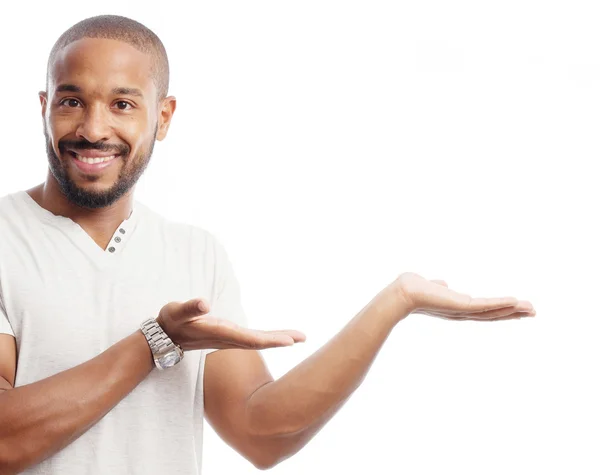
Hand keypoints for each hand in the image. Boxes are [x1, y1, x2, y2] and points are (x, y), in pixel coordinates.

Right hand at [155, 298, 305, 350]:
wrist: (164, 337)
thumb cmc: (172, 320)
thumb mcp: (178, 311)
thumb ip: (190, 308)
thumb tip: (204, 303)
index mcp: (220, 333)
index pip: (251, 339)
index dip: (271, 339)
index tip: (289, 340)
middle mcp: (228, 338)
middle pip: (259, 341)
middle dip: (281, 339)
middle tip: (303, 337)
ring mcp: (229, 338)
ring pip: (258, 340)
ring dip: (278, 338)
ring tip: (298, 338)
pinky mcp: (228, 335)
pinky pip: (253, 338)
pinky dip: (268, 337)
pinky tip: (278, 337)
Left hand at [393, 272, 535, 321]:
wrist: (403, 293)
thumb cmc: (412, 288)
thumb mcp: (430, 286)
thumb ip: (439, 287)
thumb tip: (442, 284)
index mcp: (456, 307)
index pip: (482, 310)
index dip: (499, 310)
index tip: (515, 307)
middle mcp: (461, 312)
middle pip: (492, 314)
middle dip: (512, 313)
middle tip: (532, 312)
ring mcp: (462, 310)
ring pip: (492, 312)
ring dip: (513, 309)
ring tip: (531, 309)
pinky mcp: (461, 305)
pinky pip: (484, 305)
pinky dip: (500, 303)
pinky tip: (515, 301)